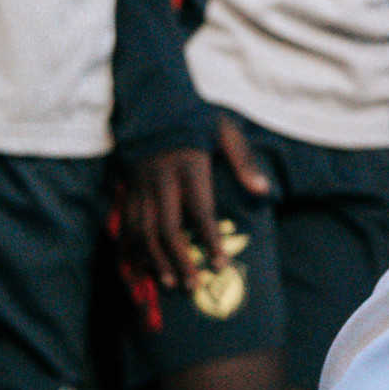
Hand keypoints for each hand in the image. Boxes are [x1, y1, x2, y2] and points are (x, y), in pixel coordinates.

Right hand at [117, 114, 270, 291]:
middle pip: (168, 228)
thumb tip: (263, 189)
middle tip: (192, 285)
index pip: (200, 210)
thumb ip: (243, 161)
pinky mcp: (129, 189)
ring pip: (143, 230)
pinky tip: (139, 268)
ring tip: (169, 282)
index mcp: (188, 166)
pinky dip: (131, 248)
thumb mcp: (225, 131)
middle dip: (180, 259)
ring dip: (154, 259)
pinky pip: (126, 224)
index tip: (220, 263)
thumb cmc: (197, 120)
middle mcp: (161, 180)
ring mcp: (141, 186)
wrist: (154, 104)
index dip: (210, 239)